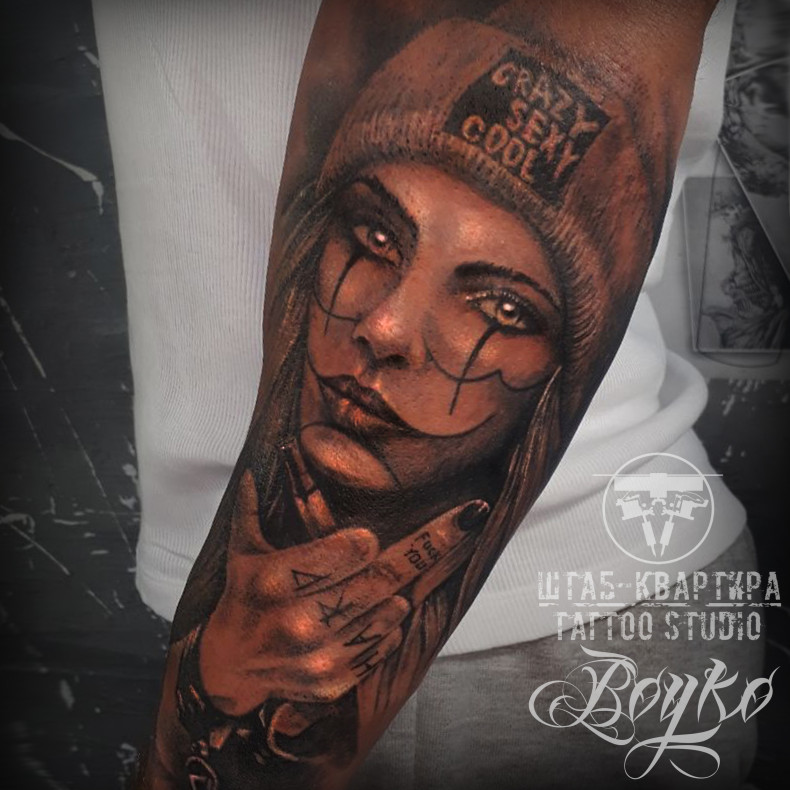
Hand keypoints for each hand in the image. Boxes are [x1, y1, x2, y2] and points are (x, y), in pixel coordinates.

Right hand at [199, 457, 488, 720]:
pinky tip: (385, 610)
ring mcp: (318, 656)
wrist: (230, 666)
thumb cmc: (245, 595)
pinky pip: (380, 646)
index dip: (365, 544)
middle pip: (382, 579)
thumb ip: (254, 506)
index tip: (376, 535)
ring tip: (412, 570)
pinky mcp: (332, 681)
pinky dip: (389, 627)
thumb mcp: (244, 549)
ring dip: (404, 589)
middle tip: (471, 517)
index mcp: (277, 579)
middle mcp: (299, 620)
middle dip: (432, 545)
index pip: (345, 554)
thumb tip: (263, 458)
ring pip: (388, 613)